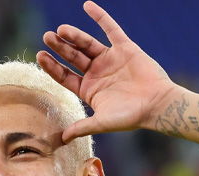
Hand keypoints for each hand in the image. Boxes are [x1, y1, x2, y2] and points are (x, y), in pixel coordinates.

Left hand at [37, 1, 174, 142]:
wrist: (158, 104)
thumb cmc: (131, 116)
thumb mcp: (102, 122)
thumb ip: (81, 127)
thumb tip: (61, 140)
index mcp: (89, 89)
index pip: (64, 75)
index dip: (52, 66)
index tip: (40, 56)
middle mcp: (97, 73)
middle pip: (73, 57)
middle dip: (59, 48)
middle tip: (47, 37)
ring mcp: (110, 60)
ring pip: (87, 43)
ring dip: (74, 35)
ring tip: (60, 29)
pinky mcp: (125, 48)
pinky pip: (110, 29)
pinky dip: (100, 17)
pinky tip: (87, 5)